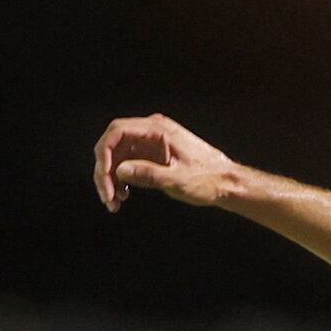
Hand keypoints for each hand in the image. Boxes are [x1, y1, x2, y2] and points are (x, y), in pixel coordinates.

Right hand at [93, 114, 242, 210]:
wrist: (226, 183)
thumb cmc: (208, 179)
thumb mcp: (177, 180)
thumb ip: (148, 174)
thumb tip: (120, 170)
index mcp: (158, 129)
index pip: (117, 131)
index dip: (104, 154)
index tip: (104, 177)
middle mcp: (152, 131)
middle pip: (113, 144)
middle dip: (105, 170)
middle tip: (106, 196)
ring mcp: (152, 142)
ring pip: (118, 155)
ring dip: (112, 177)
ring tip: (115, 202)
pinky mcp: (154, 154)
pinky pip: (129, 162)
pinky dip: (122, 178)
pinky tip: (124, 196)